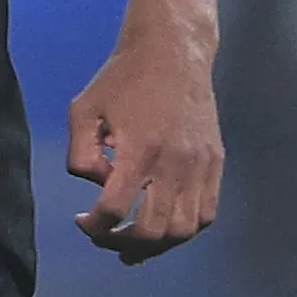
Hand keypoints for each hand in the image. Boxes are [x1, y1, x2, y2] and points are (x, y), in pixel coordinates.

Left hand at [67, 20, 222, 263]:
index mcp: (139, 149)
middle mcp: (175, 162)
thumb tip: (99, 185)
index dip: (95, 227)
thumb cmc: (123, 79)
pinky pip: (206, 213)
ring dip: (156, 245)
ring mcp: (200, 165)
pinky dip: (184, 229)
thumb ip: (80, 155)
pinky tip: (163, 224)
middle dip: (122, 244)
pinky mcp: (215, 163)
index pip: (116, 209)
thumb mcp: (83, 110)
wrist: (174, 51)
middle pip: (153, 230)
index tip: (84, 222)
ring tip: (133, 242)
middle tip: (105, 237)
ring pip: (184, 230)